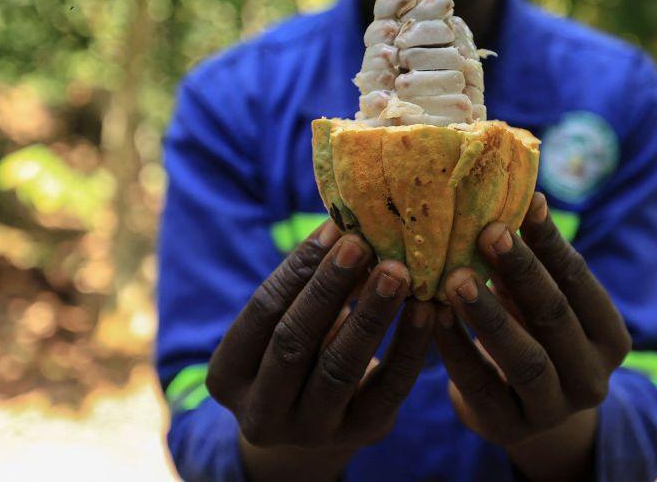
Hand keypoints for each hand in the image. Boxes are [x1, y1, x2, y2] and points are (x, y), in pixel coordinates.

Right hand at [206, 220, 434, 481]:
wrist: (316, 422)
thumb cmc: (298, 350)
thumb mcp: (286, 322)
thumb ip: (304, 285)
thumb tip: (347, 220)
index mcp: (228, 376)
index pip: (261, 311)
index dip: (298, 268)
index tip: (335, 227)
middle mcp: (261, 413)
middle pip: (294, 341)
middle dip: (329, 288)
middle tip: (364, 243)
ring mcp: (310, 431)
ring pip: (340, 368)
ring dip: (372, 314)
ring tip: (399, 271)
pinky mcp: (361, 434)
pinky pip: (390, 389)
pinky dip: (410, 345)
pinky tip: (428, 309)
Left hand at [433, 193, 630, 480]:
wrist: (524, 408)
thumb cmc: (531, 332)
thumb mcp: (541, 299)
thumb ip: (533, 259)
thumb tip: (518, 187)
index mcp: (609, 336)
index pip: (581, 281)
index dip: (552, 242)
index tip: (525, 202)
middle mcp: (593, 377)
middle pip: (556, 317)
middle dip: (522, 272)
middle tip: (487, 233)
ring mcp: (554, 409)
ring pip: (525, 360)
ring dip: (489, 316)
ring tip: (454, 279)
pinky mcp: (510, 429)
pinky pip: (481, 387)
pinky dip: (456, 350)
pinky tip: (431, 317)